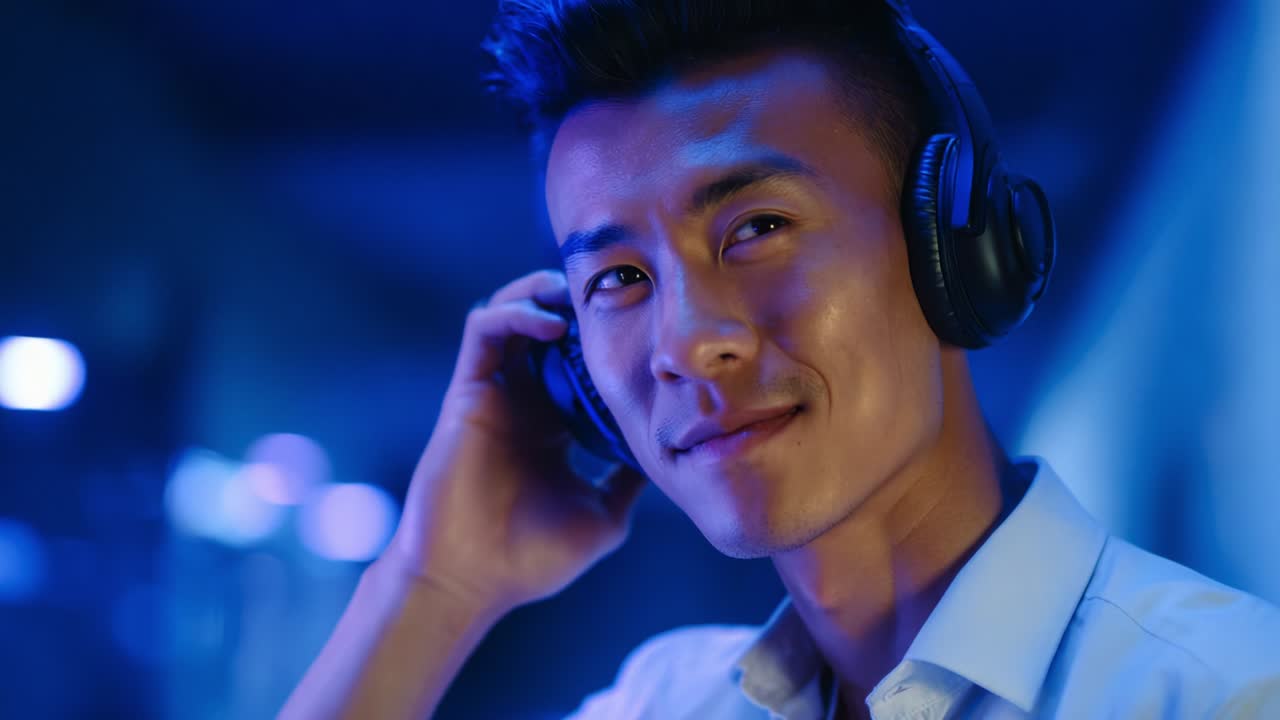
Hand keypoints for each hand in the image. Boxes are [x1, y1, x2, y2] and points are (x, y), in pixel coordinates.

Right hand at [382, 269, 646, 614]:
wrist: (471, 581)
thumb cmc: (532, 559)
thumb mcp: (603, 516)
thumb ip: (630, 480)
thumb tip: (670, 454)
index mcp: (555, 428)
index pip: (581, 364)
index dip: (608, 341)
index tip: (646, 328)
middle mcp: (524, 403)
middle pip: (548, 328)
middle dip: (578, 303)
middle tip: (614, 292)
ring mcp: (495, 394)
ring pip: (512, 314)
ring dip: (543, 293)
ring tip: (578, 295)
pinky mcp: (467, 391)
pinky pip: (483, 329)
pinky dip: (515, 313)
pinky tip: (551, 324)